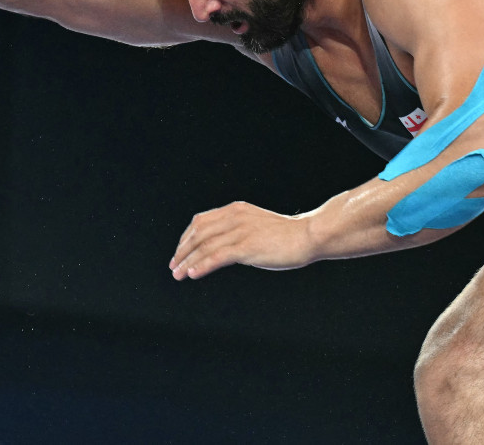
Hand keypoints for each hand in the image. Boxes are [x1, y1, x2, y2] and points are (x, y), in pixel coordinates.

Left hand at [169, 201, 313, 279]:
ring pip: (204, 246)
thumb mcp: (256, 225)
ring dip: (188, 261)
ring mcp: (240, 231)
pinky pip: (218, 256)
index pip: (200, 222)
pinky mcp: (247, 247)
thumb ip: (238, 231)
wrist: (309, 235)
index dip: (186, 238)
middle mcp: (234, 217)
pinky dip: (202, 265)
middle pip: (198, 233)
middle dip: (182, 251)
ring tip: (178, 274)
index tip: (179, 253)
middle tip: (173, 266)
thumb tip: (222, 247)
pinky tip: (193, 273)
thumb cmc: (286, 235)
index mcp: (234, 210)